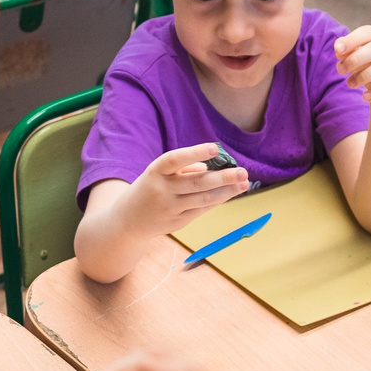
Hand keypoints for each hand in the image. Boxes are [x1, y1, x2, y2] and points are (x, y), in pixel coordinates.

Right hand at [132, 143, 251, 234]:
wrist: (127, 222)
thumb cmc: (149, 189)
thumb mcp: (159, 173)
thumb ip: (183, 168)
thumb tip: (210, 167)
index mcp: (154, 172)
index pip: (175, 160)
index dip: (195, 153)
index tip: (215, 148)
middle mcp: (162, 191)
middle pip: (196, 183)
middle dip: (223, 177)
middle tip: (243, 172)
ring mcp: (170, 209)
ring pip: (203, 199)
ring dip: (227, 191)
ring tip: (244, 183)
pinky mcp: (178, 222)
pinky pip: (202, 210)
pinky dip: (217, 200)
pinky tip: (230, 193)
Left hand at [333, 24, 370, 110]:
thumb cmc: (368, 68)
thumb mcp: (356, 59)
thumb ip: (347, 52)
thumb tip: (338, 49)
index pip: (368, 32)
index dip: (352, 39)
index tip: (337, 50)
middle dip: (355, 59)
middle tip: (340, 70)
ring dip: (364, 75)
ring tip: (350, 84)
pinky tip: (365, 97)